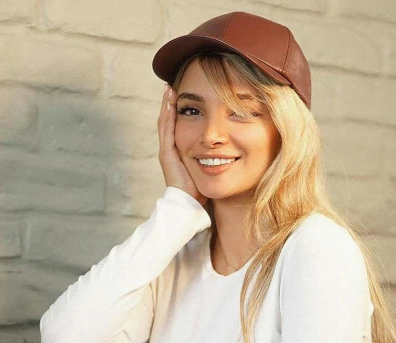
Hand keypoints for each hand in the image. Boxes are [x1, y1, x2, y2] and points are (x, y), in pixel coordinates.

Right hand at [158, 84, 208, 208]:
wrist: (191, 204)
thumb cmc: (202, 189)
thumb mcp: (210, 167)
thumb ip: (214, 156)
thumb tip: (230, 145)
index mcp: (180, 152)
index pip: (178, 126)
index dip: (181, 110)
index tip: (185, 94)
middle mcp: (171, 149)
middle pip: (169, 121)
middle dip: (170, 103)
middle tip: (173, 86)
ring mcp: (167, 151)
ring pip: (165, 122)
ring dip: (167, 104)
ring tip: (170, 88)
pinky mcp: (167, 154)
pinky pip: (167, 129)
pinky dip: (168, 114)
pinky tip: (171, 101)